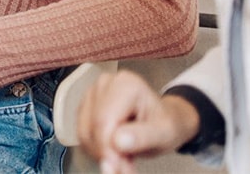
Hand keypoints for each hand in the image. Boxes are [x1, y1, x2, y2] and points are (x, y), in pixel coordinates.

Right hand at [75, 70, 199, 173]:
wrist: (164, 120)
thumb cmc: (166, 123)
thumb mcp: (165, 133)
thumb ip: (143, 137)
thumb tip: (119, 142)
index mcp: (126, 84)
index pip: (104, 120)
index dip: (108, 149)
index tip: (119, 170)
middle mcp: (105, 84)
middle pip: (92, 127)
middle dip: (107, 154)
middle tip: (123, 170)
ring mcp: (93, 94)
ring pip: (84, 132)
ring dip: (101, 153)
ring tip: (124, 160)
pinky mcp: (86, 107)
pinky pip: (82, 134)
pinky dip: (96, 149)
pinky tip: (114, 152)